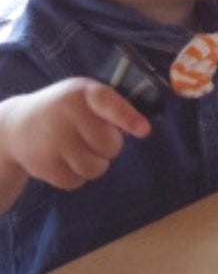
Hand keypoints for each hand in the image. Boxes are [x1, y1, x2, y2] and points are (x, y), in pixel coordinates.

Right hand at [0, 78, 150, 201]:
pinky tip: (65, 160)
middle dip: (110, 147)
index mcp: (83, 92)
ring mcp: (53, 141)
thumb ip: (112, 106)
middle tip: (94, 138)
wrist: (17, 126)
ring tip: (80, 150)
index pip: (108, 103)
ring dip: (95, 164)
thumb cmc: (65, 109)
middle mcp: (67, 114)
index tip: (144, 131)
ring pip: (95, 168)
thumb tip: (141, 128)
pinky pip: (76, 181)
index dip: (128, 118)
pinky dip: (76, 176)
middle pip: (110, 145)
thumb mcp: (85, 96)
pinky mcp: (43, 165)